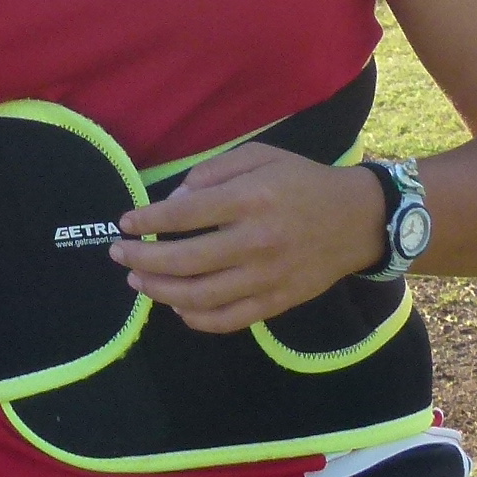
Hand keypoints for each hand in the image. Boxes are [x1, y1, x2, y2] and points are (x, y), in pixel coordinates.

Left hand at [106, 144, 388, 333]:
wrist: (357, 219)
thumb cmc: (302, 181)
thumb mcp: (259, 156)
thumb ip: (213, 172)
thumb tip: (174, 201)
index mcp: (250, 198)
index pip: (183, 214)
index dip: (147, 220)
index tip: (125, 222)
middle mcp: (256, 241)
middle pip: (184, 259)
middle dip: (142, 258)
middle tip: (119, 254)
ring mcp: (267, 277)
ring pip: (200, 296)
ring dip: (160, 291)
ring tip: (138, 280)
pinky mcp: (277, 302)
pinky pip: (228, 320)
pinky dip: (196, 319)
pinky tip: (177, 306)